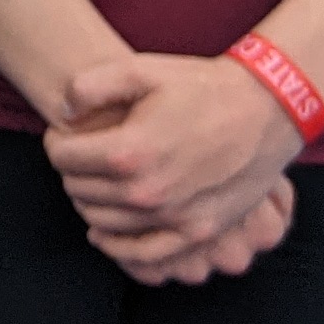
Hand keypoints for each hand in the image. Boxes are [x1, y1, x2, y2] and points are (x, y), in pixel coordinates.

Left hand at [43, 53, 304, 284]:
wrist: (268, 110)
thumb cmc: (203, 86)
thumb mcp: (141, 69)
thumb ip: (88, 85)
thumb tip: (62, 112)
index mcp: (129, 151)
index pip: (62, 158)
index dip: (56, 142)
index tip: (63, 132)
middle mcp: (147, 191)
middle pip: (79, 190)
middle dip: (70, 170)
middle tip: (79, 153)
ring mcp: (174, 217)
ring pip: (102, 222)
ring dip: (88, 202)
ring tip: (93, 180)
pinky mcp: (198, 231)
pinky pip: (144, 255)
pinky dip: (117, 247)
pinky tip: (103, 234)